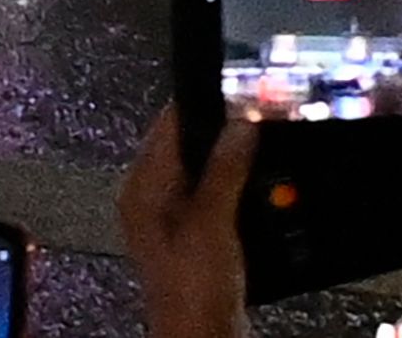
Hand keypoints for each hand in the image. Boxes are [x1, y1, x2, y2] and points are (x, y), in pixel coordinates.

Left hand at [116, 101, 254, 337]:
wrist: (201, 337)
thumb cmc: (190, 291)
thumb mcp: (211, 222)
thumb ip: (225, 169)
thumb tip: (240, 125)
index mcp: (142, 187)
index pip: (167, 125)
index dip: (201, 103)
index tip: (233, 87)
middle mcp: (151, 198)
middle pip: (187, 145)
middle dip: (220, 131)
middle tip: (254, 113)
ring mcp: (173, 218)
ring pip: (203, 169)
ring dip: (229, 159)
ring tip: (258, 144)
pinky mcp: (195, 236)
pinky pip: (214, 195)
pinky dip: (234, 186)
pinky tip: (254, 185)